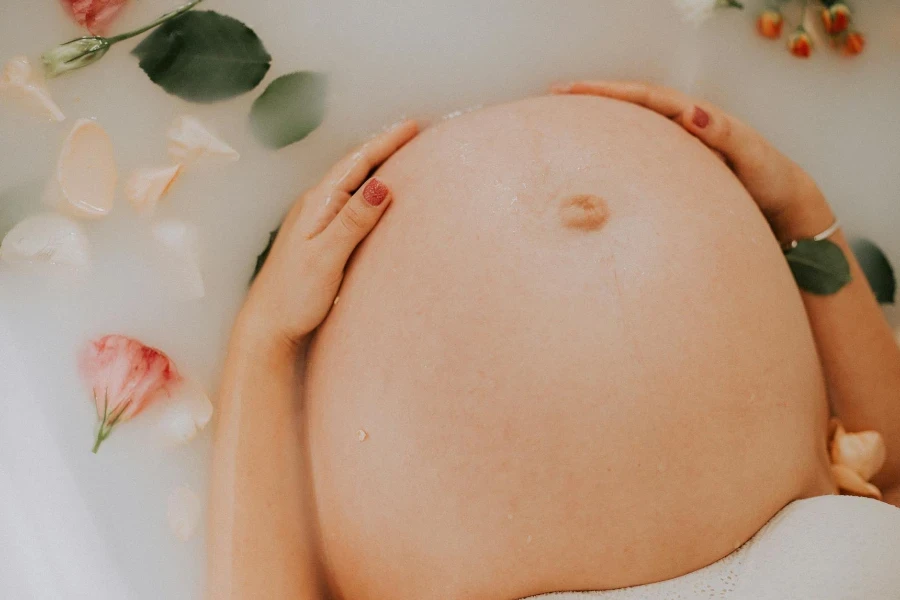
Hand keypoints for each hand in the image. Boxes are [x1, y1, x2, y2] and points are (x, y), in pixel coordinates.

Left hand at [240, 120, 418, 347]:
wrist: (266, 325)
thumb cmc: (295, 295)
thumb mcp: (327, 257)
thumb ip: (353, 221)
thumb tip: (382, 184)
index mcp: (318, 204)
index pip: (357, 163)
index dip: (386, 143)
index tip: (413, 126)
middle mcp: (315, 206)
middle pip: (354, 167)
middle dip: (384, 148)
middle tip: (413, 133)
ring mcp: (315, 221)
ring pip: (351, 184)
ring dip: (376, 167)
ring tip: (401, 157)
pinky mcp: (318, 237)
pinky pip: (349, 202)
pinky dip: (368, 191)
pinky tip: (376, 198)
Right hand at [551, 80, 834, 242]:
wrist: (785, 208)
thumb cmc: (770, 182)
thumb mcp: (753, 157)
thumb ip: (725, 135)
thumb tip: (693, 113)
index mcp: (697, 118)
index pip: (645, 97)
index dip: (609, 92)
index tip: (573, 90)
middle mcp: (684, 127)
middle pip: (631, 105)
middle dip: (594, 97)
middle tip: (554, 96)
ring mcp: (677, 148)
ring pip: (631, 126)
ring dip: (600, 120)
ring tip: (565, 120)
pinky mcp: (675, 170)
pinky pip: (637, 151)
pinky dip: (613, 147)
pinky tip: (592, 157)